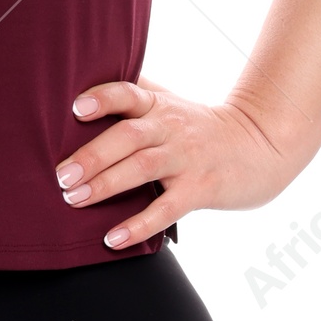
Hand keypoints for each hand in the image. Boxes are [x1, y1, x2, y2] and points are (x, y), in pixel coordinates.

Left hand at [53, 77, 303, 250]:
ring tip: (74, 199)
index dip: (102, 98)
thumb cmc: (199, 125)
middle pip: (128, 136)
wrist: (259, 145)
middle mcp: (170, 128)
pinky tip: (112, 238)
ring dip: (106, 184)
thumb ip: (134, 93)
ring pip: (142, 169)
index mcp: (158, 105)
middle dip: (92, 155)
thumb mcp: (169, 102)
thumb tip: (82, 82)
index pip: (127, 93)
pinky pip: (165, 209)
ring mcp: (186, 159)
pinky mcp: (200, 189)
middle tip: (61, 175)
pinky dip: (138, 225)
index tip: (75, 109)